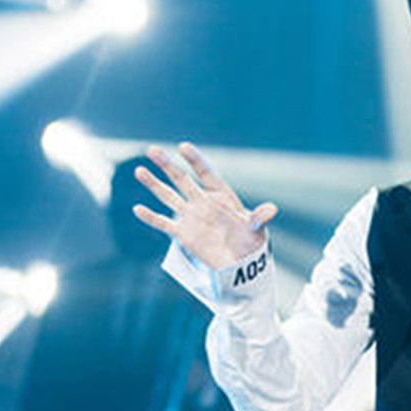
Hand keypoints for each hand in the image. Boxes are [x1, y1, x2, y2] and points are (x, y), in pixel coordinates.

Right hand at [132, 142, 278, 268]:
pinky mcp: (183, 233)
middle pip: (182, 179)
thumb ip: (259, 218)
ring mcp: (191, 216)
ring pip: (169, 196)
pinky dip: (151, 217)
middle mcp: (202, 202)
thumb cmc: (250, 242)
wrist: (239, 263)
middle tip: (152, 150)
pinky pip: (164, 223)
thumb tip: (272, 209)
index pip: (206, 173)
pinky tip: (138, 209)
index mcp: (221, 196)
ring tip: (139, 170)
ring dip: (154, 185)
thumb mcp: (256, 229)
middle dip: (168, 165)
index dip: (195, 160)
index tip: (183, 146)